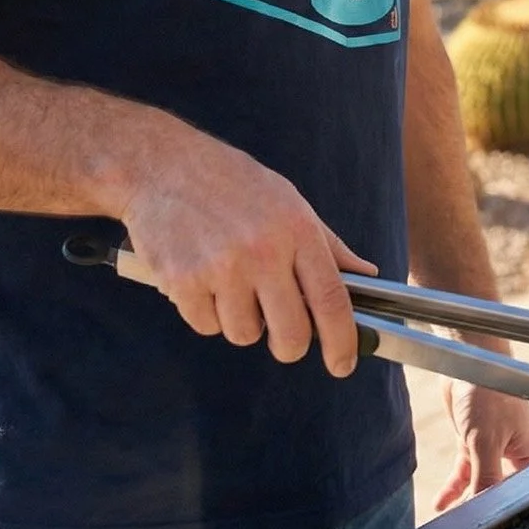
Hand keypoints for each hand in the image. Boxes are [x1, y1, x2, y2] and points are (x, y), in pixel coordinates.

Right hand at [118, 121, 375, 377]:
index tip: (343, 364)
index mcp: (296, 228)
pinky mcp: (184, 281)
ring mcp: (222, 267)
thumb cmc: (231, 182)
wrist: (162, 165)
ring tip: (230, 281)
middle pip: (291, 334)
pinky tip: (201, 276)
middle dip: (289, 344)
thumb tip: (366, 276)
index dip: (342, 340)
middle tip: (281, 332)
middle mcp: (263, 250)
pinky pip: (206, 325)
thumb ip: (327, 245)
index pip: (331, 299)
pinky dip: (206, 311)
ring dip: (240, 320)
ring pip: (245, 334)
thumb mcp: (288, 200)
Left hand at [434, 381, 528, 511]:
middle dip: (488, 509)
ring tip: (453, 524)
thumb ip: (487, 478)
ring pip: (481, 483)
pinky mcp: (473, 441)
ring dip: (467, 501)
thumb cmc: (489, 391)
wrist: (467, 358)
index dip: (511, 510)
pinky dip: (454, 487)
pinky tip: (441, 504)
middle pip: (503, 491)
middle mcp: (515, 452)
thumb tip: (485, 512)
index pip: (526, 492)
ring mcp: (493, 447)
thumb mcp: (487, 440)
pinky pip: (465, 471)